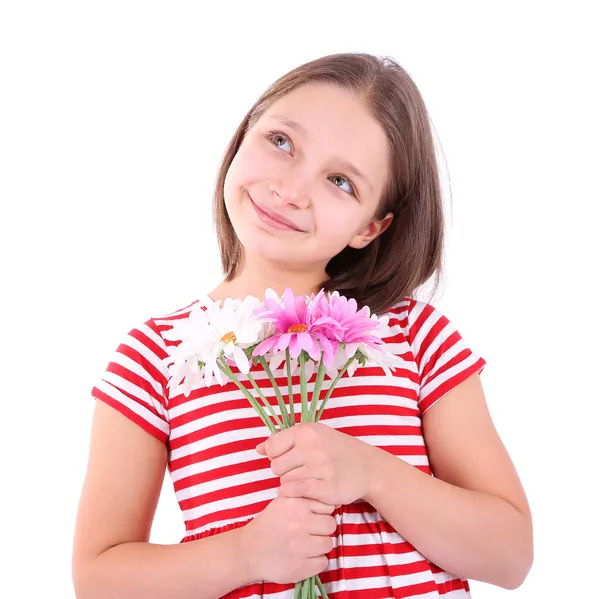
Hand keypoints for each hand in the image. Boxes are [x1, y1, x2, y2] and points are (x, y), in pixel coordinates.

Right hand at [240, 496, 336, 583]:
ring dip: (320, 546)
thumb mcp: (282, 502)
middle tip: (311, 533)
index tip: (313, 519)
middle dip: (322, 529)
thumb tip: (331, 503)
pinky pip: (324, 562)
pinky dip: (316, 561)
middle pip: (330, 525)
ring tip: (306, 546)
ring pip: (328, 544)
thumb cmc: (268, 524)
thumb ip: (304, 499)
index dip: (321, 514)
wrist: (249, 550)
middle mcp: (300, 524)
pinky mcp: (301, 567)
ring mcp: (301, 547)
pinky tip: (305, 558)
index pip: (327, 507)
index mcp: (296, 505)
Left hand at [256, 421, 374, 506]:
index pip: (272, 447)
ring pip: (285, 481)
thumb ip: (284, 440)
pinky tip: (301, 490)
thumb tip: (257, 449)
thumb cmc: (334, 449)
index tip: (287, 458)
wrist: (366, 466)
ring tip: (305, 479)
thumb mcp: (313, 436)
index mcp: (307, 431)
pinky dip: (294, 493)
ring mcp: (320, 468)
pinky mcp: (326, 487)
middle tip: (298, 471)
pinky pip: (296, 492)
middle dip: (283, 471)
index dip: (276, 455)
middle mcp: (313, 447)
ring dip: (291, 483)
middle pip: (276, 466)